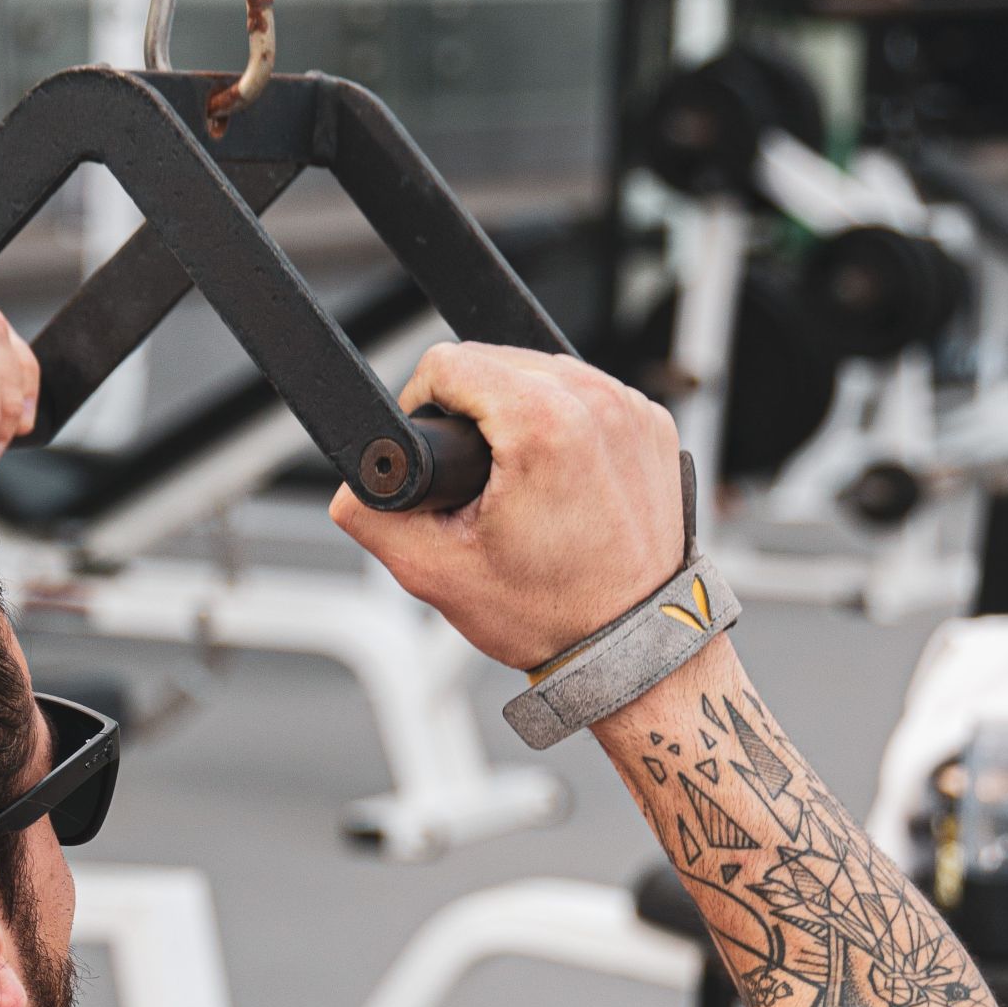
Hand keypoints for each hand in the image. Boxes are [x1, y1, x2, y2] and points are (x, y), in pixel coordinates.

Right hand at [330, 344, 686, 671]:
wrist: (633, 646)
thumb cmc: (551, 614)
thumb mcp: (436, 573)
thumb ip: (374, 517)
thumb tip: (354, 485)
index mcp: (542, 423)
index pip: (450, 363)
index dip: (422, 404)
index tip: (434, 454)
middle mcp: (595, 402)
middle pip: (497, 360)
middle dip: (472, 412)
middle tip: (477, 482)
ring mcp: (630, 409)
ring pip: (544, 373)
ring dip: (518, 413)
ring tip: (517, 482)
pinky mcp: (652, 423)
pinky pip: (589, 398)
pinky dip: (566, 426)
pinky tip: (559, 480)